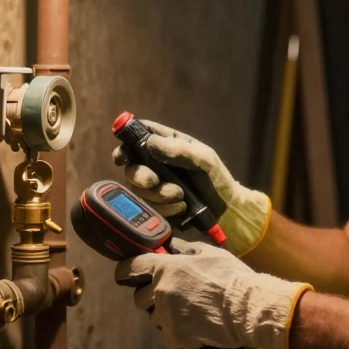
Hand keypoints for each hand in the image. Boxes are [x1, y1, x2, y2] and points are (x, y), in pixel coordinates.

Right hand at [112, 119, 270, 255]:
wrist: (225, 212)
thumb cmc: (216, 180)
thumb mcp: (204, 160)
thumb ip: (179, 150)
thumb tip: (150, 143)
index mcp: (167, 144)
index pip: (138, 136)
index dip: (125, 143)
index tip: (123, 156)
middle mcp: (156, 163)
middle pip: (131, 167)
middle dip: (141, 176)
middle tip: (155, 182)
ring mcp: (154, 186)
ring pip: (138, 190)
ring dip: (158, 195)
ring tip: (181, 196)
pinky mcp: (156, 206)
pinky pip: (148, 207)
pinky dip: (164, 208)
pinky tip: (182, 207)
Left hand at [114, 238, 312, 348]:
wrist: (248, 308)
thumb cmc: (233, 278)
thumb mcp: (211, 253)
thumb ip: (188, 250)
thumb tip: (176, 248)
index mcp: (166, 268)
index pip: (130, 267)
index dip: (125, 271)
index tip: (126, 275)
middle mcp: (161, 291)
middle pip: (139, 298)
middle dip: (151, 297)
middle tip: (174, 296)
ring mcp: (167, 316)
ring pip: (155, 318)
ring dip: (167, 316)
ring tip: (191, 313)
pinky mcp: (176, 337)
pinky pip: (168, 338)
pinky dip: (179, 336)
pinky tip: (195, 329)